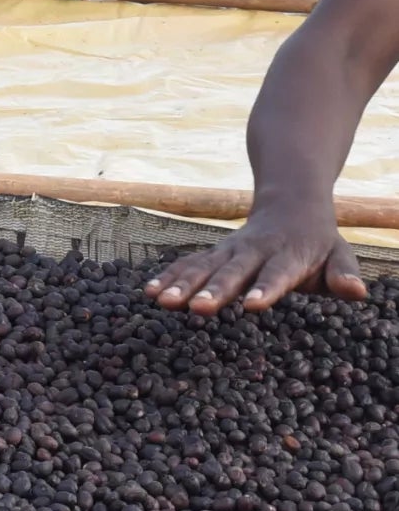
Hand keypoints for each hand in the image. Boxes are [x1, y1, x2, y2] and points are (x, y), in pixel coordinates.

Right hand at [143, 201, 368, 314]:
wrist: (289, 202)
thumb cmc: (318, 241)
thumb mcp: (339, 254)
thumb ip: (344, 274)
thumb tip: (358, 292)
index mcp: (287, 255)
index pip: (277, 274)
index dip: (266, 289)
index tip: (252, 306)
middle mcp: (254, 252)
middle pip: (233, 272)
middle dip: (215, 290)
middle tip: (197, 308)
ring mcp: (230, 251)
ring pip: (204, 267)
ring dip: (183, 284)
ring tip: (163, 301)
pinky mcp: (215, 254)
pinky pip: (189, 265)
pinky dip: (170, 277)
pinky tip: (151, 293)